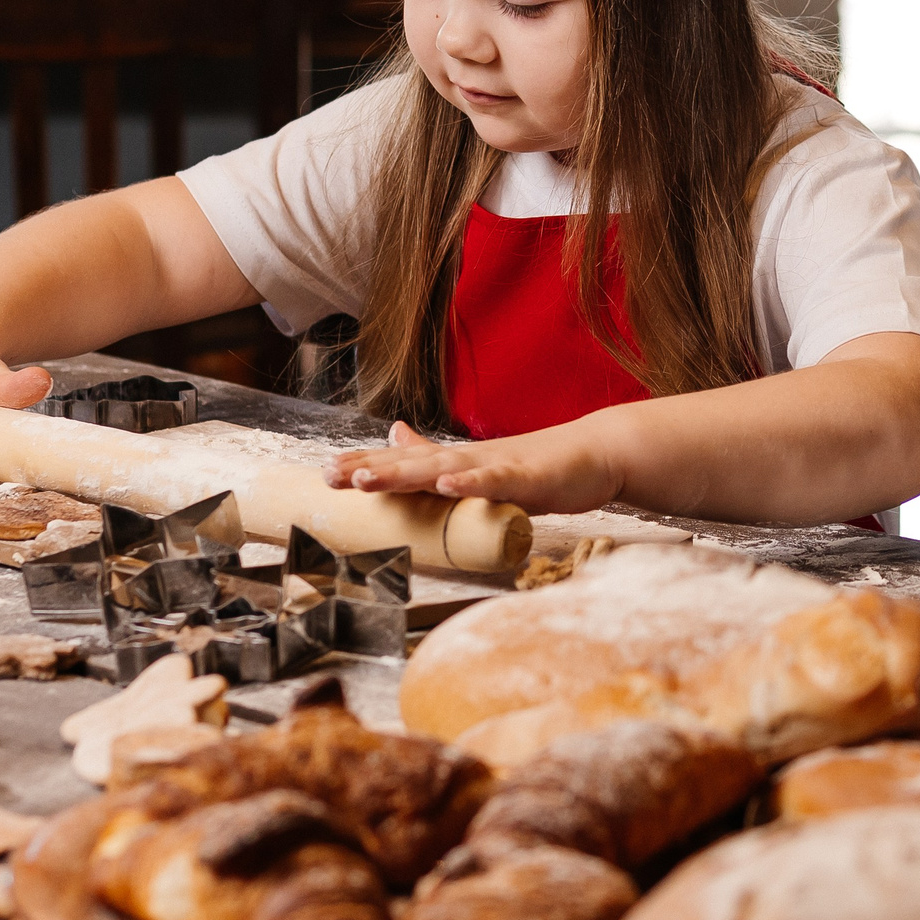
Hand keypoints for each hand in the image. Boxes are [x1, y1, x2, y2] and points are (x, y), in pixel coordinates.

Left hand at [328, 420, 622, 514]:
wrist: (594, 455)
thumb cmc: (537, 465)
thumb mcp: (478, 467)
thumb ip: (435, 455)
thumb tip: (394, 434)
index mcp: (457, 463)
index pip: (403, 464)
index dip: (365, 466)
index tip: (325, 474)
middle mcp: (469, 460)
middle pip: (412, 465)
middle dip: (371, 470)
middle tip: (331, 476)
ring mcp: (497, 467)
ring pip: (445, 470)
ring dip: (406, 473)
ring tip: (370, 478)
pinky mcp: (527, 479)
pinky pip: (495, 482)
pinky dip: (471, 483)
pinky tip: (448, 485)